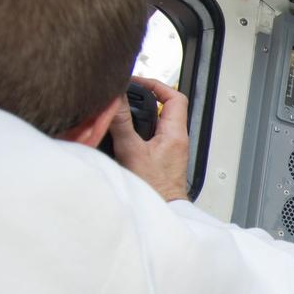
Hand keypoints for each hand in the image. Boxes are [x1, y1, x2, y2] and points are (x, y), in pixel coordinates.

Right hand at [109, 75, 190, 201]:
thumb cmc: (154, 188)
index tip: (138, 82)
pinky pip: (154, 135)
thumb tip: (116, 99)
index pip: (175, 97)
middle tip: (128, 94)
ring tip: (125, 111)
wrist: (163, 210)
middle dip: (147, 97)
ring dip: (143, 114)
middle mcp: (177, 139)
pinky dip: (141, 129)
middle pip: (167, 106)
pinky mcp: (164, 158)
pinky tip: (126, 134)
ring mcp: (171, 149)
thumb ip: (123, 123)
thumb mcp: (131, 151)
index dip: (157, 85)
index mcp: (175, 133)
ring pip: (159, 121)